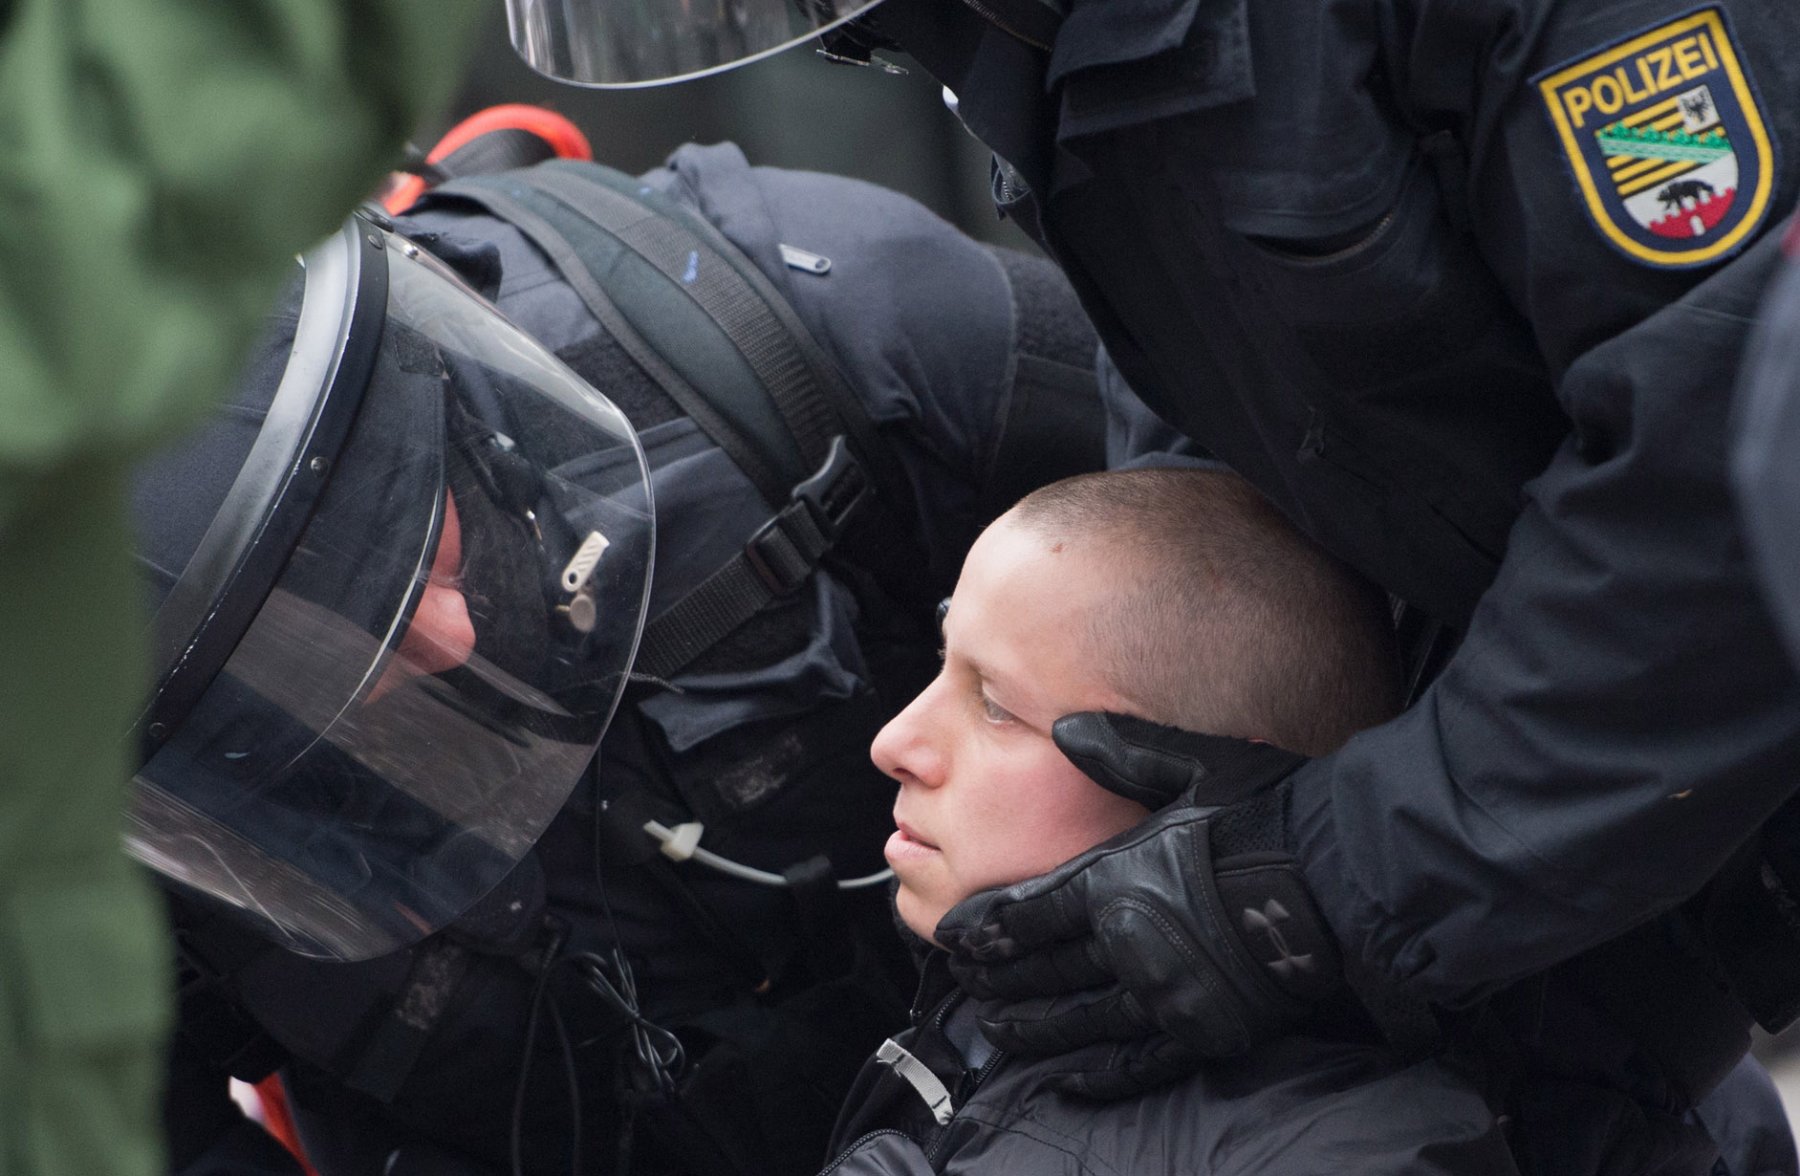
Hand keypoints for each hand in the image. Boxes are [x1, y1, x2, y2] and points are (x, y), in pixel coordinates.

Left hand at [934, 713, 1339, 1091]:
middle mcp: (1128, 944)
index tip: (954, 937)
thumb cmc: (1266, 814)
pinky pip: (1138, 1062)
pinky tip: (1074, 1079)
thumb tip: (1063, 724)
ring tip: (997, 1028)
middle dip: (997, 978)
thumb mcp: (1188, 769)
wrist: (1338, 876)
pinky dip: (1100, 1073)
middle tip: (965, 983)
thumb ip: (1120, 753)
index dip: (987, 928)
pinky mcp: (1203, 1029)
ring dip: (1031, 1024)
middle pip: (1043, 971)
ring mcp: (1164, 994)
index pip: (1030, 912)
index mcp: (1117, 882)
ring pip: (1077, 1020)